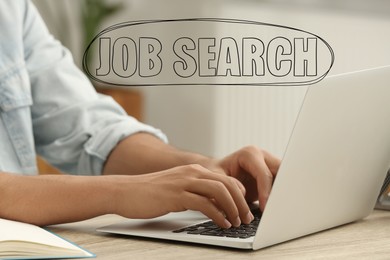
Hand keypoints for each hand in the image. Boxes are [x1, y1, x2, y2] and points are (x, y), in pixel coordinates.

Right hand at [112, 164, 254, 227]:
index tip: (245, 208)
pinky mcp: (176, 195)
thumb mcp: (178, 188)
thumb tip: (215, 205)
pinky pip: (204, 203)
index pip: (225, 178)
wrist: (125, 191)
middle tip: (247, 217)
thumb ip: (196, 192)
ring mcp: (184, 182)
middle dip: (241, 202)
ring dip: (232, 208)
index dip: (240, 193)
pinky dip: (217, 215)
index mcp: (194, 170)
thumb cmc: (151, 193)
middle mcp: (191, 173)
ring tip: (237, 222)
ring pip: (219, 191)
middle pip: (227, 183)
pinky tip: (222, 224)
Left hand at [207, 146, 280, 210]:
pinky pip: (282, 184)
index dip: (266, 192)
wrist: (217, 172)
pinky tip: (276, 208)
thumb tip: (239, 195)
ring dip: (282, 193)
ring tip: (278, 210)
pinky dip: (280, 196)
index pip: (264, 174)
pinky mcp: (273, 174)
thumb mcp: (216, 177)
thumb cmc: (215, 173)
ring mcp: (270, 164)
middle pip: (280, 172)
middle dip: (280, 190)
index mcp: (249, 154)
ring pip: (285, 178)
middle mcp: (262, 156)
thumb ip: (227, 184)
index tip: (265, 207)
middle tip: (277, 209)